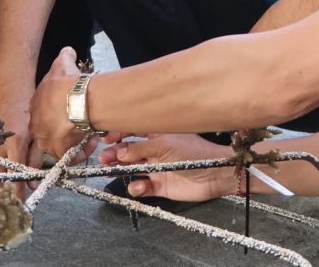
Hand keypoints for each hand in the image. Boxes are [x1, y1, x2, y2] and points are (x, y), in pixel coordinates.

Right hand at [0, 82, 43, 197]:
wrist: (11, 87)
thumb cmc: (27, 108)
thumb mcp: (37, 132)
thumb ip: (35, 158)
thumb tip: (35, 182)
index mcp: (15, 143)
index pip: (15, 175)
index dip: (17, 192)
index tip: (20, 203)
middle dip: (1, 194)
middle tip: (8, 205)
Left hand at [29, 47, 92, 160]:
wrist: (75, 101)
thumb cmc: (66, 84)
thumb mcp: (63, 64)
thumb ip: (64, 57)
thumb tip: (68, 51)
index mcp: (36, 106)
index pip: (44, 112)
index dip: (58, 111)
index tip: (71, 108)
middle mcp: (37, 126)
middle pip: (49, 131)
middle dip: (64, 128)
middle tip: (79, 122)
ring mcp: (46, 140)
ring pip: (59, 144)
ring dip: (74, 140)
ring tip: (88, 133)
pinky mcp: (58, 151)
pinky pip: (71, 155)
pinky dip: (83, 150)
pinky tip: (93, 141)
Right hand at [99, 133, 233, 201]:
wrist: (215, 175)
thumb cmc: (195, 152)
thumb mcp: (164, 144)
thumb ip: (140, 149)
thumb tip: (120, 152)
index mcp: (157, 135)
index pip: (133, 131)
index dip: (118, 133)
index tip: (105, 138)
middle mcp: (155, 151)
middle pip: (128, 151)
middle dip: (114, 153)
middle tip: (104, 158)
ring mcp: (157, 168)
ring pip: (132, 169)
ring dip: (120, 169)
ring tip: (111, 170)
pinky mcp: (160, 186)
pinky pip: (142, 187)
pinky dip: (137, 187)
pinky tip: (138, 185)